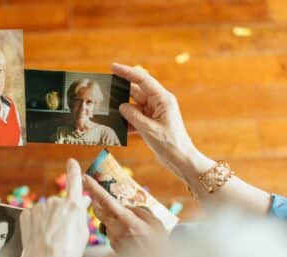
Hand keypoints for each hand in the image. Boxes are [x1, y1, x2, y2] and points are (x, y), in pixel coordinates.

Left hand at [17, 159, 90, 256]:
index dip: (74, 171)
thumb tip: (82, 200)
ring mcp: (39, 208)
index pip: (74, 183)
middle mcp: (55, 203)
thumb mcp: (82, 234)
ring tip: (51, 240)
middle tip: (63, 235)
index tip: (71, 162)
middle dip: (62, 215)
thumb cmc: (67, 254)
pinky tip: (40, 238)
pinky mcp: (26, 214)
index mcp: (73, 207)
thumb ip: (81, 214)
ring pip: (47, 212)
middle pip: (61, 205)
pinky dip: (37, 225)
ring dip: (48, 222)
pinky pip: (35, 217)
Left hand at [83, 174, 165, 251]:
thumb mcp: (155, 223)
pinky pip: (111, 231)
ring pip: (105, 221)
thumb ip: (140, 212)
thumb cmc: (158, 244)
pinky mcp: (112, 245)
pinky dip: (116, 226)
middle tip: (97, 190)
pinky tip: (129, 231)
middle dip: (96, 199)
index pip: (107, 201)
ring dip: (110, 215)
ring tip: (126, 217)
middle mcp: (116, 229)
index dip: (96, 189)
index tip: (86, 178)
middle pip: (99, 210)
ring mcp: (112, 238)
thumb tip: (127, 205)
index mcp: (127, 221)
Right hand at [111, 63, 213, 180]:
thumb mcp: (149, 130)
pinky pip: (135, 118)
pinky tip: (116, 126)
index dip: (127, 72)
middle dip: (121, 90)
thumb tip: (121, 106)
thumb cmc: (170, 144)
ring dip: (122, 109)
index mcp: (163, 99)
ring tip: (106, 108)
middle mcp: (159, 103)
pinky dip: (127, 122)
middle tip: (105, 88)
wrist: (181, 160)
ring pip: (134, 106)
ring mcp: (154, 113)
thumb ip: (133, 116)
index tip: (113, 67)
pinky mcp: (151, 124)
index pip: (143, 80)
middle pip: (137, 91)